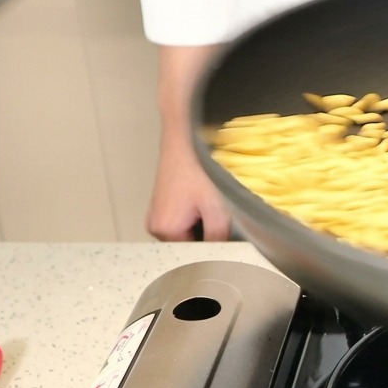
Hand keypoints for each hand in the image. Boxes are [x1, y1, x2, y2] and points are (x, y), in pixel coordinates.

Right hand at [147, 43, 231, 240]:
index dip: (215, 254)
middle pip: (191, 246)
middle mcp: (156, 224)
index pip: (193, 257)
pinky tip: (212, 200)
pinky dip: (202, 213)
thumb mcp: (218, 208)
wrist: (187, 130)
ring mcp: (160, 212)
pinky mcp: (167, 202)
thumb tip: (224, 257)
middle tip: (229, 225)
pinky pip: (189, 218)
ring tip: (218, 208)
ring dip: (208, 225)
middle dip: (211, 239)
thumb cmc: (198, 163)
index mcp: (165, 229)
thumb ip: (219, 239)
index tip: (231, 248)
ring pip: (191, 232)